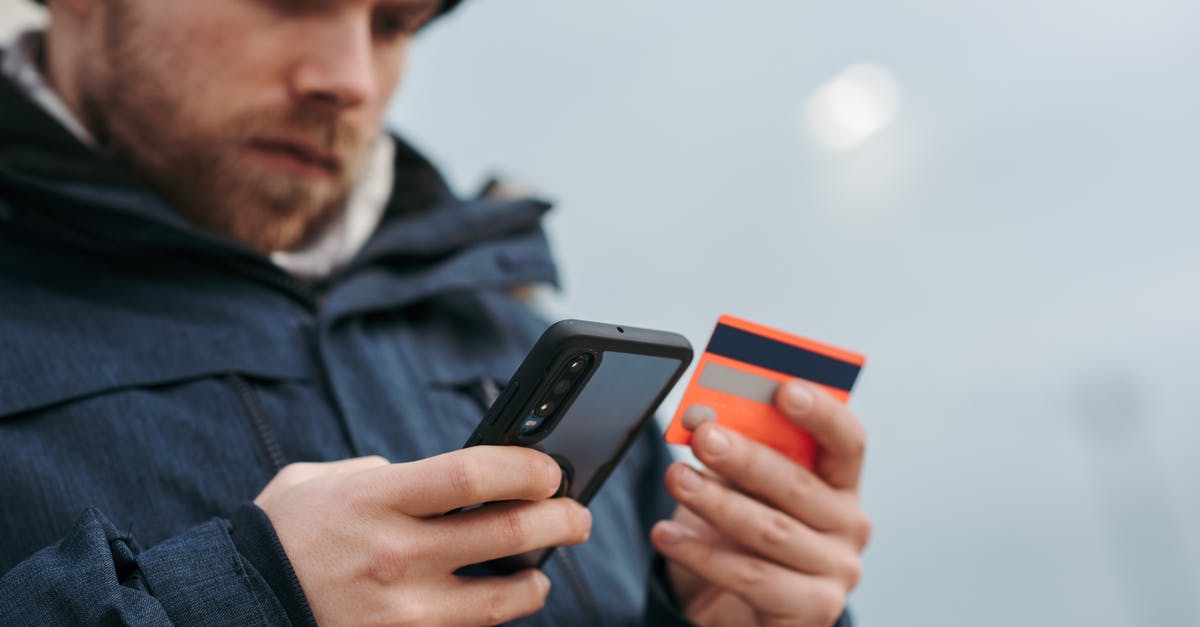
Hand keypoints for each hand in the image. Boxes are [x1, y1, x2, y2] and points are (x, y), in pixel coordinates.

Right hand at [253, 449, 591, 625]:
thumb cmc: (281, 536)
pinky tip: (505, 600)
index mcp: (376, 499)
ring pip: (501, 598)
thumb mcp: (321, 481)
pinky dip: (497, 615)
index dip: (526, 467)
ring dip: (538, 580)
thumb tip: (439, 480)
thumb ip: (381, 472)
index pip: (473, 474)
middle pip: (507, 534)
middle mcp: (394, 554)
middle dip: (561, 521)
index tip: (551, 468)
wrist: (235, 607)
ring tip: (544, 568)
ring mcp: (401, 611)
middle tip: (578, 515)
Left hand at [651, 380, 870, 626]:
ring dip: (716, 502)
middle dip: (747, 457)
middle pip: (800, 485)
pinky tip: (666, 534)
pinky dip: (702, 554)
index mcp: (841, 483)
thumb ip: (736, 453)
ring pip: (770, 531)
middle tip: (704, 436)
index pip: (847, 441)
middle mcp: (850, 526)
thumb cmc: (738, 534)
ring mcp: (836, 572)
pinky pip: (752, 577)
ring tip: (675, 478)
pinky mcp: (813, 610)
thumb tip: (704, 416)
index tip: (784, 389)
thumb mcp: (740, 489)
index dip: (821, 413)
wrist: (729, 609)